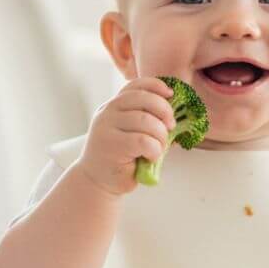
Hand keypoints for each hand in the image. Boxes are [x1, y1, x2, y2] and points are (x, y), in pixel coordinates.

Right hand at [78, 77, 175, 195]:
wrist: (96, 182)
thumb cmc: (120, 159)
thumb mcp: (131, 133)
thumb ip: (144, 120)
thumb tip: (172, 115)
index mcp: (113, 106)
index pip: (135, 86)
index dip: (155, 86)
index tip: (170, 94)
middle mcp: (107, 112)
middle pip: (144, 99)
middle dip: (164, 111)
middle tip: (171, 126)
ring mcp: (107, 127)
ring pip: (146, 121)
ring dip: (161, 136)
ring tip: (159, 148)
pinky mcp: (112, 145)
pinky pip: (144, 141)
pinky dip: (155, 150)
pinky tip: (151, 157)